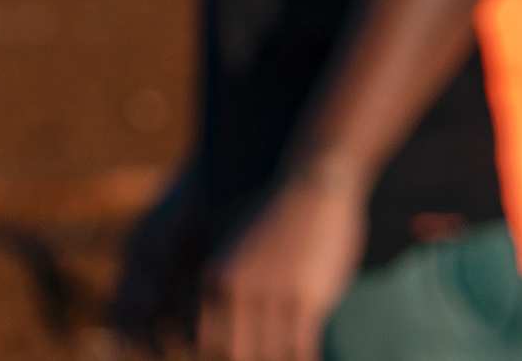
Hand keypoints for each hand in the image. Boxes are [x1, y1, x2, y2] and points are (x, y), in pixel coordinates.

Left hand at [197, 167, 365, 360]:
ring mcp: (271, 299)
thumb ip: (225, 280)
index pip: (205, 344)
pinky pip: (301, 353)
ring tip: (292, 355)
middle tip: (269, 353)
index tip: (244, 351)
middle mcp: (236, 293)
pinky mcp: (306, 301)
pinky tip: (314, 360)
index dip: (225, 355)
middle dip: (252, 359)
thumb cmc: (279, 211)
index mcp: (214, 280)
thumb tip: (216, 312)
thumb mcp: (236, 242)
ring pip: (269, 359)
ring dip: (281, 360)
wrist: (316, 178)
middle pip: (234, 356)